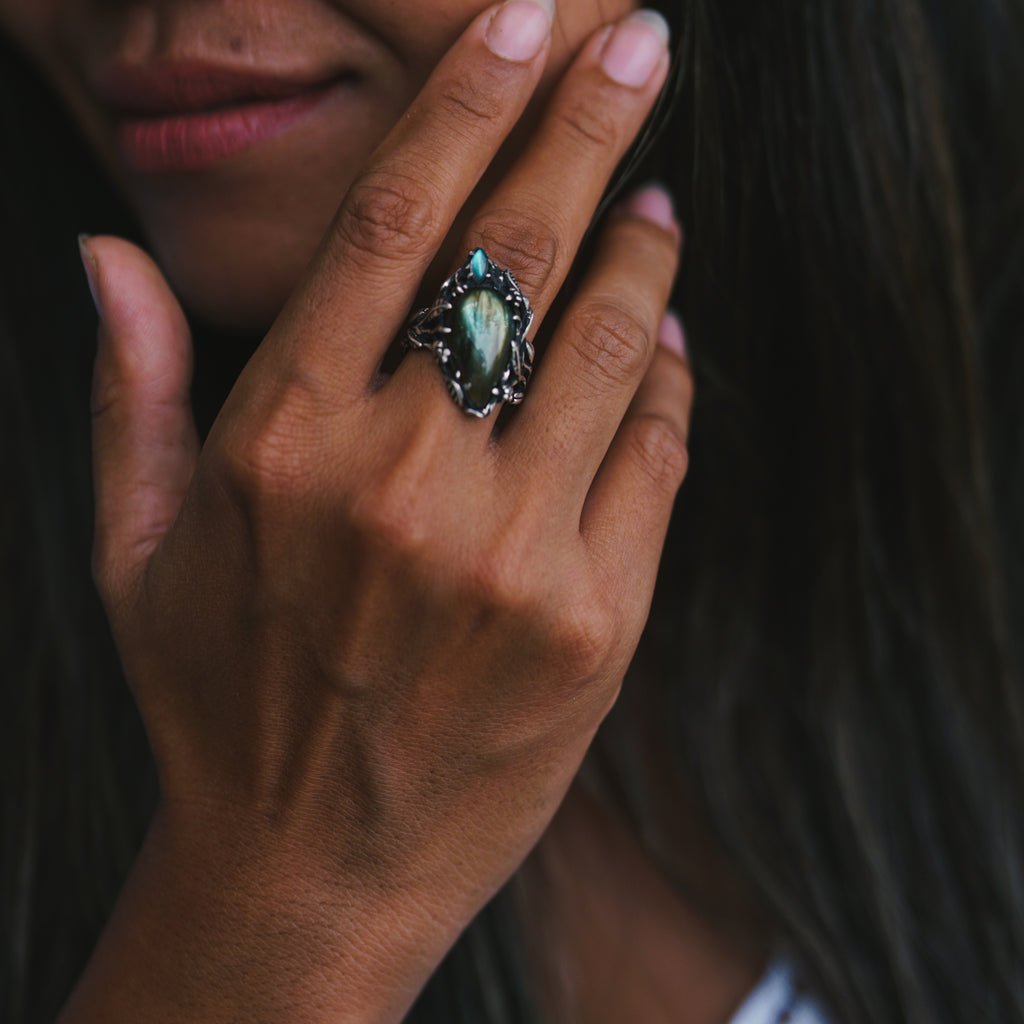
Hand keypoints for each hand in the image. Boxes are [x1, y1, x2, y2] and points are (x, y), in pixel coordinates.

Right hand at [74, 4, 690, 1019]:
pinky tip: (665, 336)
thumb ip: (131, 390)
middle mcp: (398, 484)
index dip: (469, 104)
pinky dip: (670, 380)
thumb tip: (105, 249)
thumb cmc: (221, 701)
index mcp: (280, 446)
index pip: (392, 224)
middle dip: (587, 126)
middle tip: (638, 46)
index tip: (528, 24)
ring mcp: (508, 558)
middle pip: (516, 254)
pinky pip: (657, 457)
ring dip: (645, 249)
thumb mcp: (136, 550)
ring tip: (657, 195)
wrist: (313, 869)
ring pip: (607, 345)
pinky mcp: (594, 625)